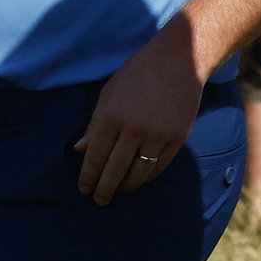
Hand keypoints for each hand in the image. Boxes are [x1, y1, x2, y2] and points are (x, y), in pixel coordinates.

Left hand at [74, 25, 202, 205]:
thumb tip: (79, 150)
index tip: (83, 189)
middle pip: (114, 170)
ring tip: (117, 191)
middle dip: (103, 189)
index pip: (95, 155)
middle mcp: (134, 128)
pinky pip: (158, 168)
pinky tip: (137, 180)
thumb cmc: (139, 72)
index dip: (88, 176)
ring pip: (138, 174)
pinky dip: (145, 178)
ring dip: (125, 187)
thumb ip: (95, 123)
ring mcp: (157, 136)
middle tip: (98, 200)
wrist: (180, 59)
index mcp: (112, 115)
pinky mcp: (177, 139)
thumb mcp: (110, 92)